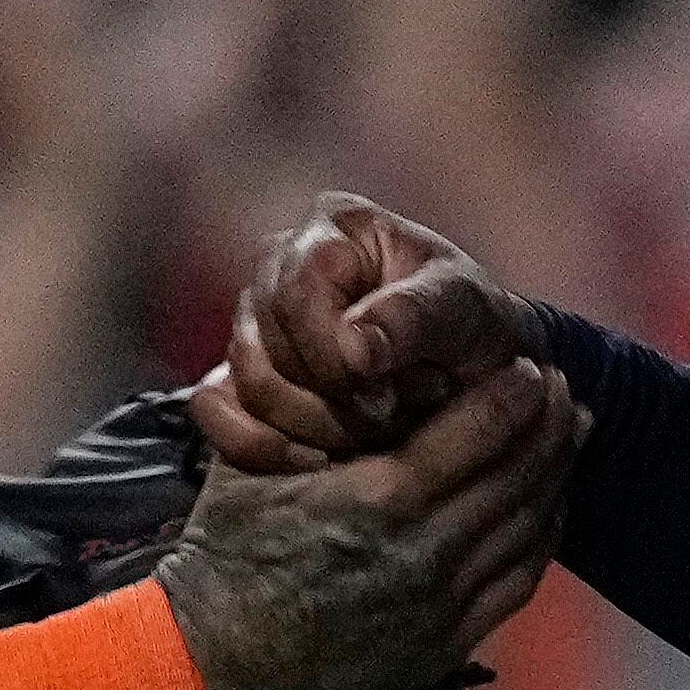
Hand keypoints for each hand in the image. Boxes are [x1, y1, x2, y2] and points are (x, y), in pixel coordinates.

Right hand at [159, 354, 577, 689]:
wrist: (212, 658)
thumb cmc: (227, 549)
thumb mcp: (258, 460)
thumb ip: (311, 409)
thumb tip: (358, 354)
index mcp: (379, 498)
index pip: (482, 429)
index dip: (516, 392)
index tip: (530, 366)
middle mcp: (423, 553)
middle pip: (520, 475)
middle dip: (551, 426)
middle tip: (565, 392)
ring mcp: (439, 606)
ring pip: (529, 528)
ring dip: (556, 476)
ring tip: (570, 437)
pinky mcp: (442, 645)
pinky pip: (517, 581)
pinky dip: (541, 536)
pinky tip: (545, 507)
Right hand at [199, 194, 532, 471]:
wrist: (475, 370)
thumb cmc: (472, 326)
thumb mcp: (465, 311)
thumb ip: (417, 317)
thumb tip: (354, 347)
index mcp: (333, 229)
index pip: (294, 296)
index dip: (330, 355)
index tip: (387, 392)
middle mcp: (280, 266)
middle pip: (263, 348)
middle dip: (331, 400)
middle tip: (394, 416)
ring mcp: (254, 321)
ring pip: (246, 386)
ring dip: (312, 426)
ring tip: (376, 431)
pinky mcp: (241, 373)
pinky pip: (214, 411)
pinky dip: (261, 446)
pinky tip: (318, 460)